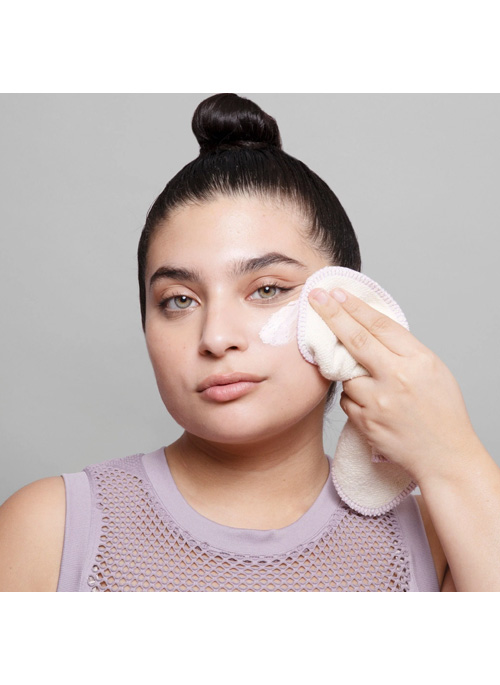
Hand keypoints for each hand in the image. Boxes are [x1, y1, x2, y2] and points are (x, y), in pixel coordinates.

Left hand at [309, 286, 479, 482]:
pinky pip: (347, 400)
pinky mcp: (364, 422)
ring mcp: (378, 402)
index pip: (379, 325)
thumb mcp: (433, 370)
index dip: (355, 306)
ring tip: (375, 385)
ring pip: (346, 374)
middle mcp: (396, 378)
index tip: (337, 293)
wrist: (445, 456)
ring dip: (349, 372)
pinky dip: (354, 398)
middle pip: (355, 339)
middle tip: (315, 296)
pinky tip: (373, 405)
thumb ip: (403, 350)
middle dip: (332, 315)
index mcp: (417, 361)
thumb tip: (370, 328)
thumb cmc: (442, 411)